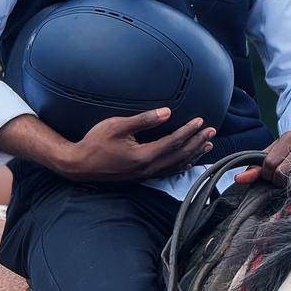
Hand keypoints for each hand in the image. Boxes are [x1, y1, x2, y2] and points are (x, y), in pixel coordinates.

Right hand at [58, 108, 215, 182]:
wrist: (78, 165)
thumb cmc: (95, 142)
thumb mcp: (117, 126)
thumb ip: (144, 120)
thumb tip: (167, 113)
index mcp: (143, 156)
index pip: (173, 143)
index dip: (188, 132)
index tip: (201, 121)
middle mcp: (147, 169)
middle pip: (179, 156)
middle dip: (196, 142)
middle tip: (212, 131)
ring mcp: (144, 175)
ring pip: (175, 166)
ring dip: (192, 155)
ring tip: (207, 145)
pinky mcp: (140, 177)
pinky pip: (166, 173)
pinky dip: (180, 166)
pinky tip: (187, 162)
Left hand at [234, 114, 290, 187]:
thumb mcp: (273, 152)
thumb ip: (256, 166)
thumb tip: (238, 178)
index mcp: (289, 137)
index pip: (269, 164)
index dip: (268, 173)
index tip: (273, 172)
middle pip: (280, 174)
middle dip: (278, 180)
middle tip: (283, 177)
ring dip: (289, 186)